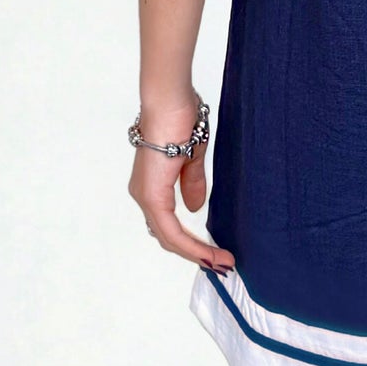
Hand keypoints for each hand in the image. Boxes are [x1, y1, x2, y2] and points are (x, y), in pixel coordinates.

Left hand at [127, 99, 234, 270]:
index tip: (217, 253)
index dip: (192, 244)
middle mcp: (143, 195)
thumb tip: (194, 208)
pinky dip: (190, 244)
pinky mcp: (152, 194)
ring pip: (168, 237)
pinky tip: (209, 253)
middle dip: (196, 254)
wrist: (170, 101)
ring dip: (196, 253)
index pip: (169, 226)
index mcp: (152, 186)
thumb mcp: (193, 158)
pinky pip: (170, 229)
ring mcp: (145, 196)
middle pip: (168, 237)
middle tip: (223, 263)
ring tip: (222, 262)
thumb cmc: (181, 119)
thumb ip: (192, 184)